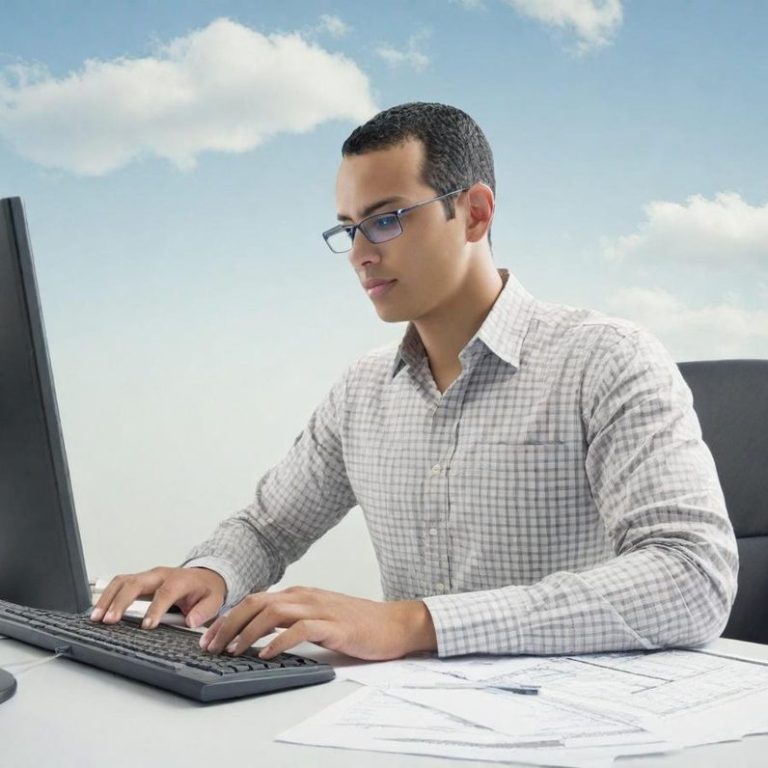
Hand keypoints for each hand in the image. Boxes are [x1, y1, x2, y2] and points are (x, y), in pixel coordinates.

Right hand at [90, 566, 226, 628]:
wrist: (204, 577)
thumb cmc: (206, 590)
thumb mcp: (214, 600)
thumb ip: (204, 611)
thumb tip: (191, 621)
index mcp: (180, 580)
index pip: (165, 593)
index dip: (155, 609)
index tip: (147, 626)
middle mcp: (160, 575)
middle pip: (136, 583)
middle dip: (121, 601)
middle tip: (110, 620)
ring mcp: (148, 576)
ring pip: (122, 581)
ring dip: (108, 598)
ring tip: (96, 618)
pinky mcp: (140, 580)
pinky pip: (120, 585)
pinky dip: (107, 596)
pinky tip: (99, 611)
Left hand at [199, 586, 436, 660]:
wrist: (393, 623)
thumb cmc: (357, 622)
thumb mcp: (318, 615)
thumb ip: (292, 619)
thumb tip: (260, 633)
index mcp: (300, 594)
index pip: (255, 600)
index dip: (229, 618)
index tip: (210, 637)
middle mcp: (305, 596)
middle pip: (257, 603)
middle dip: (229, 624)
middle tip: (211, 646)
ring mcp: (320, 608)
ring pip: (273, 612)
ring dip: (248, 632)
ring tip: (233, 651)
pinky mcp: (334, 625)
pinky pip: (300, 629)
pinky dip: (279, 641)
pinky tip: (266, 654)